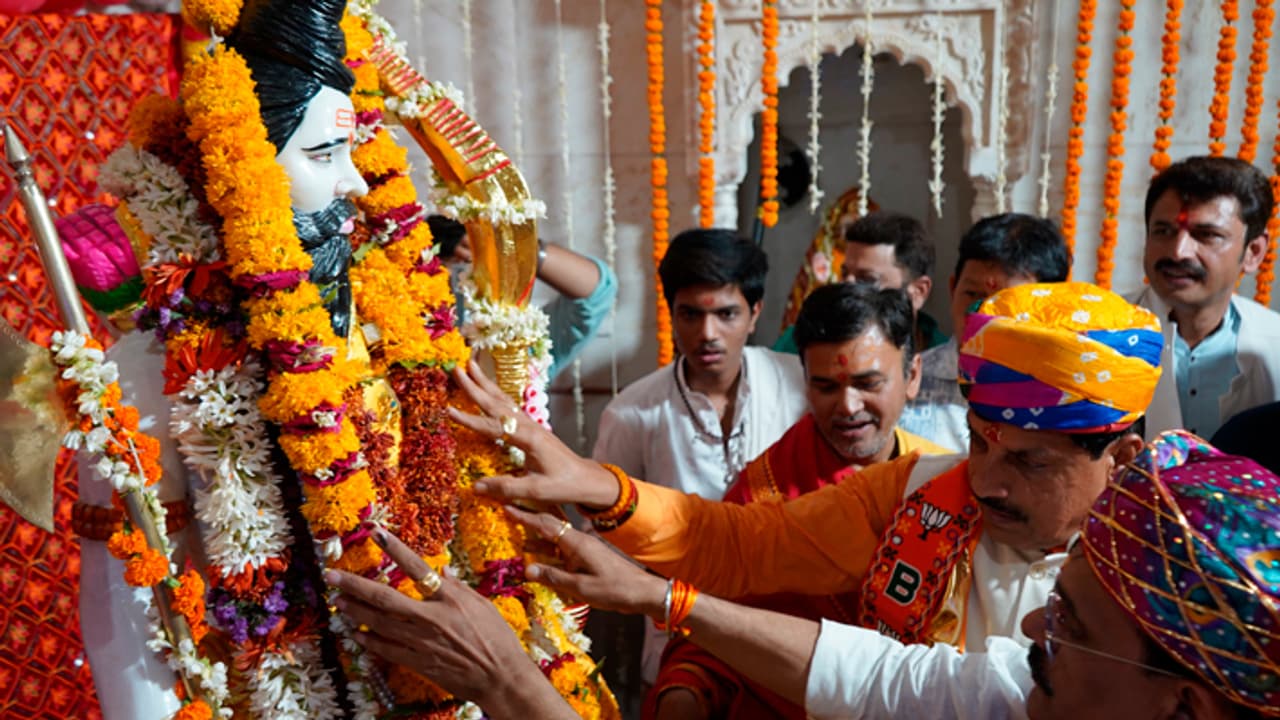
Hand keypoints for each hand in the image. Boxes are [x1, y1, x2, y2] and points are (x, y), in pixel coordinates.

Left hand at [325, 527, 566, 714]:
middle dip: (355, 585)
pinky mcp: (417, 662)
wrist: (500, 677)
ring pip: (378, 624)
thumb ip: (458, 587)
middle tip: (332, 575)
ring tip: (336, 601)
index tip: (376, 532)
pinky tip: (355, 633)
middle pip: (384, 598)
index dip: (395, 548)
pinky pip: (385, 649)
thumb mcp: (483, 605)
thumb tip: (441, 572)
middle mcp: (430, 618)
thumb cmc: (497, 639)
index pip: (417, 567)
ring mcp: (420, 642)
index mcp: (449, 599)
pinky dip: (368, 640)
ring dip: (354, 611)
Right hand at [448, 360, 619, 507]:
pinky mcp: (532, 428)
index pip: (493, 427)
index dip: (469, 420)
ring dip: (485, 383)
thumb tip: (476, 486)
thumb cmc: (564, 485)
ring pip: (503, 400)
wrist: (587, 479)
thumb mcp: (536, 490)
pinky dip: (496, 394)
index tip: (449, 410)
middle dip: (475, 386)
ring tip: (470, 366)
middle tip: (456, 368)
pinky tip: (489, 389)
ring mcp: (531, 425)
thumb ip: (506, 487)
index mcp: (529, 439)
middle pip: (497, 403)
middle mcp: (529, 426)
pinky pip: (510, 406)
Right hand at [511, 507, 666, 616]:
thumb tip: (527, 570)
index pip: (546, 525)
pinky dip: (548, 549)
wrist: (643, 592)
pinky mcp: (587, 558)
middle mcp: (579, 542)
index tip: (507, 506)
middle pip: (549, 527)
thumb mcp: (581, 587)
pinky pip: (562, 550)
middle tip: (509, 511)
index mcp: (577, 544)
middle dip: (528, 519)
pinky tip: (539, 555)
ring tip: (517, 534)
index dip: (525, 516)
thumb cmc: (615, 590)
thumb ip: (554, 578)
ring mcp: (584, 549)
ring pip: (555, 539)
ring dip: (536, 537)